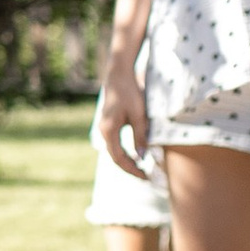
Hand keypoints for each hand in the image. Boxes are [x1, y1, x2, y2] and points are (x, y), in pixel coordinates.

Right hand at [99, 57, 149, 178]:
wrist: (119, 74)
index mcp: (109, 130)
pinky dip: (125, 151)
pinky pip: (115, 143)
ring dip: (128, 160)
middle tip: (145, 175)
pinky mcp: (108, 123)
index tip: (145, 176)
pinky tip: (136, 153)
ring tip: (142, 167)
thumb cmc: (130, 92)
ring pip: (115, 151)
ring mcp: (104, 127)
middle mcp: (103, 131)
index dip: (132, 169)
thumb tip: (142, 157)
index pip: (119, 158)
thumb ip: (140, 136)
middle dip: (130, 168)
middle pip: (115, 157)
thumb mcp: (139, 115)